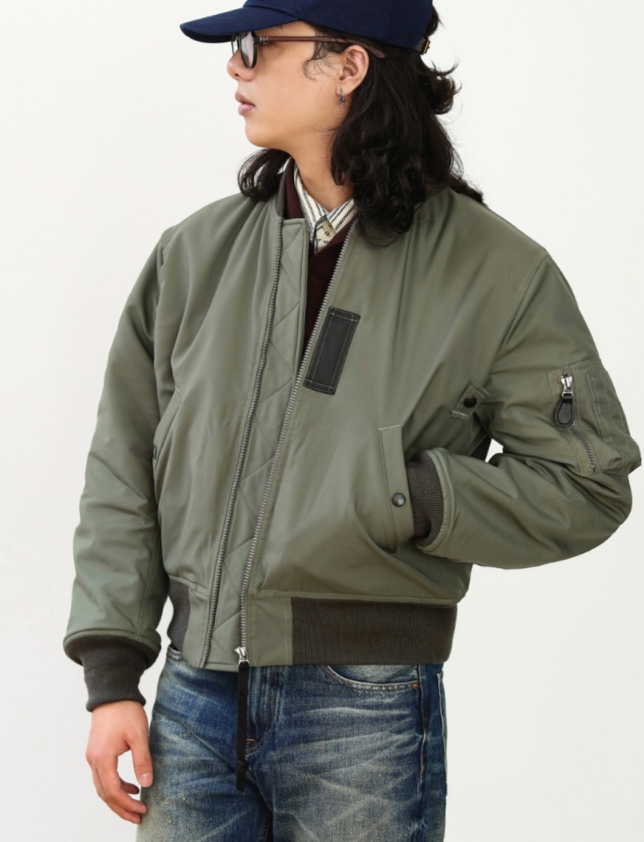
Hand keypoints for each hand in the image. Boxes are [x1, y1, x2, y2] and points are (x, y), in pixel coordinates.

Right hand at [85, 700, 152, 823]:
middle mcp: (93, 760)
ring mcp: (92, 756)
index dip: (127, 803)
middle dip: (121, 808)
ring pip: (102, 787)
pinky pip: (102, 777)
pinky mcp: (95, 752)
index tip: (142, 810)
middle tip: (138, 816)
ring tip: (136, 804)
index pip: (113, 790)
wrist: (112, 692)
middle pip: (104, 794)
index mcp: (102, 757)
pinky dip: (115, 785)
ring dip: (117, 799)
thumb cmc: (126, 711)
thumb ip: (142, 759)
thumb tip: (147, 783)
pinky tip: (131, 784)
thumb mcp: (139, 734)